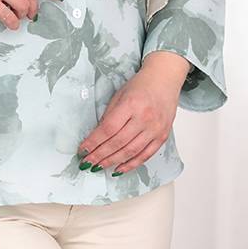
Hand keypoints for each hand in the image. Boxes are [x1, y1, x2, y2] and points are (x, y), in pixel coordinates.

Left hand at [76, 54, 188, 174]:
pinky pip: (145, 156)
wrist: (164, 80)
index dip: (94, 142)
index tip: (83, 150)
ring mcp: (155, 129)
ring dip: (112, 162)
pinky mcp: (162, 137)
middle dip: (100, 155)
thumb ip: (110, 115)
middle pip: (118, 143)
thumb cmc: (140, 85)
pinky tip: (118, 169)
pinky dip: (131, 165)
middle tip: (87, 163)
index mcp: (131, 104)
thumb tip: (97, 138)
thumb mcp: (119, 95)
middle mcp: (144, 118)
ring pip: (131, 152)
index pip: (108, 128)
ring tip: (98, 167)